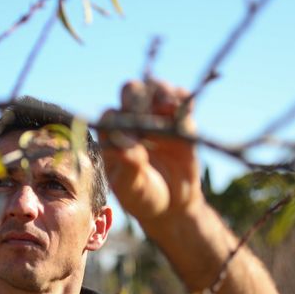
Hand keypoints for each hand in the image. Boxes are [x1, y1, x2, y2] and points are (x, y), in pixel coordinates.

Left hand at [100, 79, 202, 224]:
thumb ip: (129, 165)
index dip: (118, 120)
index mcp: (111, 134)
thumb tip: (127, 144)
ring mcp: (156, 116)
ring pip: (155, 88)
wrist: (171, 205)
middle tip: (146, 115)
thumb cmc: (143, 196)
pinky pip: (181, 99)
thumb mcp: (132, 187)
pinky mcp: (180, 120)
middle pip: (131, 91)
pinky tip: (185, 107)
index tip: (130, 137)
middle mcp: (131, 119)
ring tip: (168, 107)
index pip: (109, 116)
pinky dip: (183, 99)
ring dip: (161, 92)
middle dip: (138, 98)